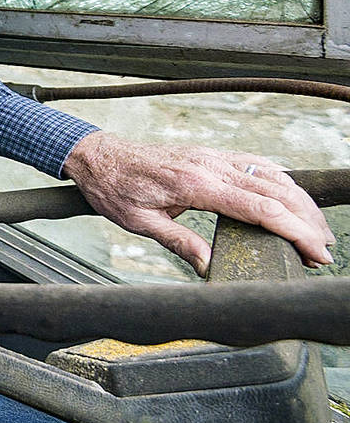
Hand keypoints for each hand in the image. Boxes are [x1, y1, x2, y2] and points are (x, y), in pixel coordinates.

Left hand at [62, 132, 335, 275]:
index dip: (294, 231)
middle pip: (276, 192)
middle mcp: (211, 165)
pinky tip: (292, 198)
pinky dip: (281, 181)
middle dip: (307, 222)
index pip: (260, 209)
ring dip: (300, 202)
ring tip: (315, 231)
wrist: (97, 156)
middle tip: (324, 251)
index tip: (316, 252)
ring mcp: (213, 156)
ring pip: (272, 175)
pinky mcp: (211, 154)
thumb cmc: (114, 190)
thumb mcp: (139, 223)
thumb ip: (179, 242)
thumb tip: (210, 267)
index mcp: (196, 184)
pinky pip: (256, 163)